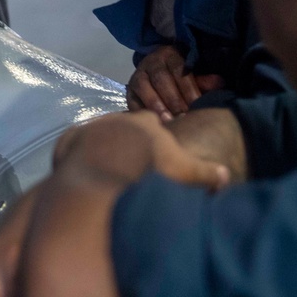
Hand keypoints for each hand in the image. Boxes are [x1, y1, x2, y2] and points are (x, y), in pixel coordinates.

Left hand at [58, 111, 230, 191]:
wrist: (104, 169)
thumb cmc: (148, 167)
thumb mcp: (185, 170)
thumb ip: (207, 173)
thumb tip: (226, 177)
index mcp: (145, 122)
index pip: (152, 122)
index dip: (155, 136)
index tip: (156, 151)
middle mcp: (116, 119)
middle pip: (123, 127)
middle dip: (127, 139)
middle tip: (130, 160)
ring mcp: (91, 128)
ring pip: (98, 135)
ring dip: (102, 147)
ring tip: (107, 168)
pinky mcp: (71, 140)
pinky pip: (76, 145)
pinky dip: (80, 155)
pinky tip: (85, 170)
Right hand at [127, 45, 224, 120]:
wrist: (158, 72)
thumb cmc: (182, 78)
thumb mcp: (194, 75)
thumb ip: (204, 81)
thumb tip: (219, 83)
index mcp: (171, 55)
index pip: (180, 70)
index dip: (188, 88)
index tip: (197, 105)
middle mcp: (152, 62)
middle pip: (162, 80)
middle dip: (174, 100)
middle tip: (184, 117)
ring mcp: (138, 75)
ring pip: (145, 88)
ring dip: (157, 106)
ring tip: (169, 122)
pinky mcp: (129, 90)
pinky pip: (133, 100)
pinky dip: (142, 112)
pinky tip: (154, 123)